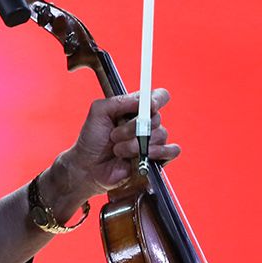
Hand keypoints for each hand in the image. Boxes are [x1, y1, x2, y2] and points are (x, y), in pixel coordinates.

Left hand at [52, 89, 180, 213]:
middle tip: (114, 135)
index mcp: (136, 109)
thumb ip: (119, 101)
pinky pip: (172, 151)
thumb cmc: (92, 138)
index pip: (158, 96)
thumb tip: (143, 100)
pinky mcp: (158, 158)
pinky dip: (158, 152)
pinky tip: (142, 156)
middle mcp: (147, 123)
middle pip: (156, 118)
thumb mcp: (99, 112)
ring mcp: (153, 140)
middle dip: (133, 127)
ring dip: (135, 144)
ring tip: (118, 150)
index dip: (157, 98)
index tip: (149, 106)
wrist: (88, 165)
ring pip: (160, 135)